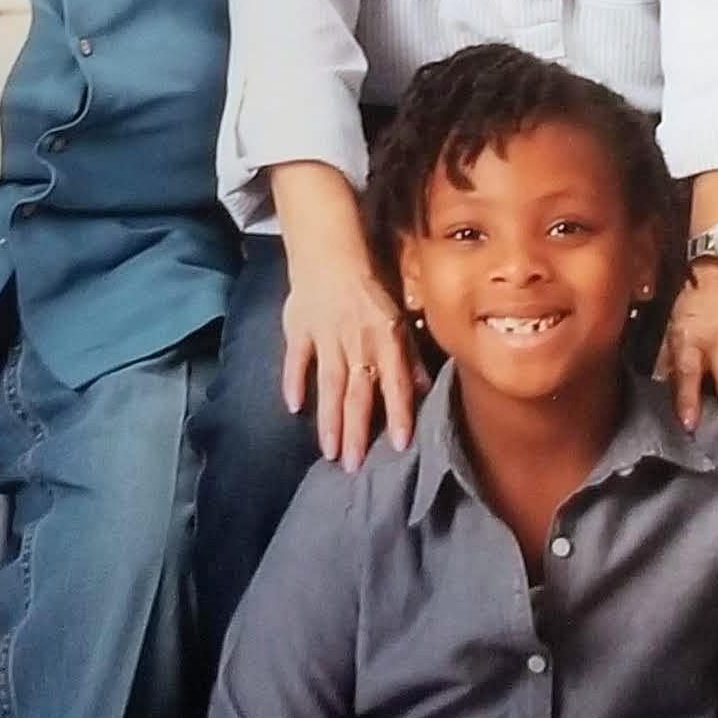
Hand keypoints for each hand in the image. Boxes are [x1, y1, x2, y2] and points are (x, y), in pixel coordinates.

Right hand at [280, 255, 425, 469]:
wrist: (331, 252)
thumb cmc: (369, 286)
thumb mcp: (398, 318)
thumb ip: (407, 356)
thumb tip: (423, 389)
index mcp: (386, 338)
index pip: (396, 383)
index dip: (399, 414)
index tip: (399, 445)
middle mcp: (358, 342)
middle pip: (358, 393)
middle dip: (357, 431)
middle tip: (354, 465)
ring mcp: (327, 337)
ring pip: (330, 383)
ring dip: (329, 419)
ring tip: (329, 452)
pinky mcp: (300, 330)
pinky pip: (297, 359)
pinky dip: (294, 381)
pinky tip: (294, 407)